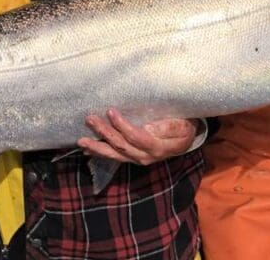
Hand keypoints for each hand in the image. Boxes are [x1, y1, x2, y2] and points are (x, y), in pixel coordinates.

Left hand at [77, 109, 198, 164]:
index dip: (122, 126)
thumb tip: (148, 127)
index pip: (136, 137)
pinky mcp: (133, 157)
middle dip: (104, 133)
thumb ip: (168, 127)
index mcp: (157, 147)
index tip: (111, 111)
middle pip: (121, 146)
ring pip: (114, 155)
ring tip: (81, 139)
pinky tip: (87, 149)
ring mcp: (137, 159)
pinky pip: (115, 157)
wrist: (188, 140)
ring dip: (97, 146)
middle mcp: (145, 156)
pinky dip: (101, 153)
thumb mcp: (183, 125)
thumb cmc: (185, 127)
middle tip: (90, 119)